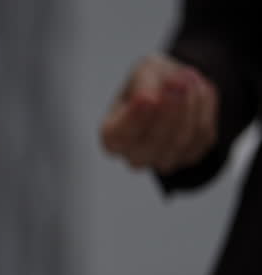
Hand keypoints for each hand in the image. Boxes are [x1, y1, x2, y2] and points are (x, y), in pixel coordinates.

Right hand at [100, 54, 217, 173]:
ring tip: (189, 77)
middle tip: (179, 80)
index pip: (121, 136)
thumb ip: (143, 83)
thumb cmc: (150, 81)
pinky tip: (197, 92)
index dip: (135, 119)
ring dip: (190, 105)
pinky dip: (204, 110)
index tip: (147, 97)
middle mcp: (133, 154)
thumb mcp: (142, 71)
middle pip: (153, 143)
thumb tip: (150, 98)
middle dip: (169, 111)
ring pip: (181, 141)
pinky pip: (202, 136)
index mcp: (113, 136)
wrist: (175, 87)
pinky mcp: (189, 156)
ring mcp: (161, 160)